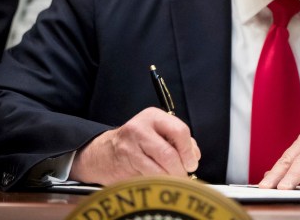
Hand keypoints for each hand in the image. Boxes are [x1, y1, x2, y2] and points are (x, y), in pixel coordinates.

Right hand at [70, 107, 199, 184]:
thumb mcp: (158, 132)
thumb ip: (179, 141)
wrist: (105, 152)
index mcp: (154, 116)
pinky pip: (147, 178)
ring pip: (158, 169)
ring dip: (170, 179)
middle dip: (180, 169)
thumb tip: (194, 155)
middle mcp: (140, 128)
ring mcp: (130, 147)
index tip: (191, 163)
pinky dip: (158, 183)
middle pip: (168, 154)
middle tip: (183, 176)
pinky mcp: (124, 165)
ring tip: (172, 180)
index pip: (179, 131)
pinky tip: (158, 181)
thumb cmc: (137, 142)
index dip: (188, 151)